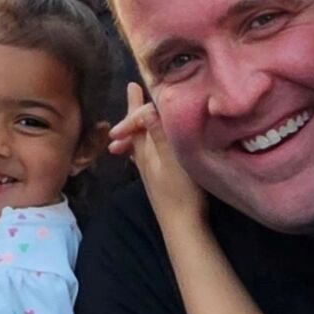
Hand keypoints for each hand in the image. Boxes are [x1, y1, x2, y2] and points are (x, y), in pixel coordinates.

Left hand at [111, 82, 205, 226]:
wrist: (181, 226)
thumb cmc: (180, 193)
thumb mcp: (173, 161)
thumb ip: (159, 136)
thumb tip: (146, 110)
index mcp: (147, 150)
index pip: (138, 121)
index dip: (137, 107)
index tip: (134, 87)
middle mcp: (145, 157)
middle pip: (137, 127)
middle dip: (134, 108)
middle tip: (132, 87)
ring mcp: (151, 168)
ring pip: (141, 139)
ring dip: (139, 122)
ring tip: (135, 110)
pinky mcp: (158, 178)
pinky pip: (147, 151)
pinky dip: (146, 139)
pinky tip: (146, 143)